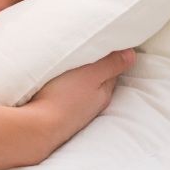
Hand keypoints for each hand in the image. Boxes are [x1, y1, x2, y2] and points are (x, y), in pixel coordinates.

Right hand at [21, 48, 135, 159]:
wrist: (37, 128)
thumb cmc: (64, 98)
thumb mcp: (91, 74)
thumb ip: (111, 64)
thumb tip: (132, 54)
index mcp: (103, 92)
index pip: (112, 70)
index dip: (109, 55)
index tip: (103, 41)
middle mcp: (92, 104)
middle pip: (96, 80)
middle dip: (93, 66)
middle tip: (85, 49)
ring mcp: (75, 111)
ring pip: (80, 89)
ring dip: (77, 77)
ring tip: (69, 63)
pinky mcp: (57, 114)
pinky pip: (64, 96)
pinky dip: (63, 87)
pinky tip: (54, 82)